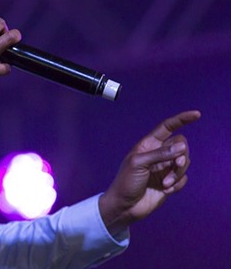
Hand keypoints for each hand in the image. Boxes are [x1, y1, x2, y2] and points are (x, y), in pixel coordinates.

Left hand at [99, 110, 200, 235]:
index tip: (196, 115)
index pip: (167, 127)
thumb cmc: (126, 182)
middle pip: (181, 146)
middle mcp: (158, 154)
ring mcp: (164, 168)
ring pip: (184, 163)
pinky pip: (183, 179)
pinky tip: (165, 191)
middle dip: (182, 155)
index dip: (181, 120)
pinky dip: (177, 184)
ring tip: (164, 184)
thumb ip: (160, 154)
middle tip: (176, 165)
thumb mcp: (139, 164)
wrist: (125, 206)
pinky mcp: (170, 182)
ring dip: (177, 174)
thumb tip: (182, 147)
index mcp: (148, 145)